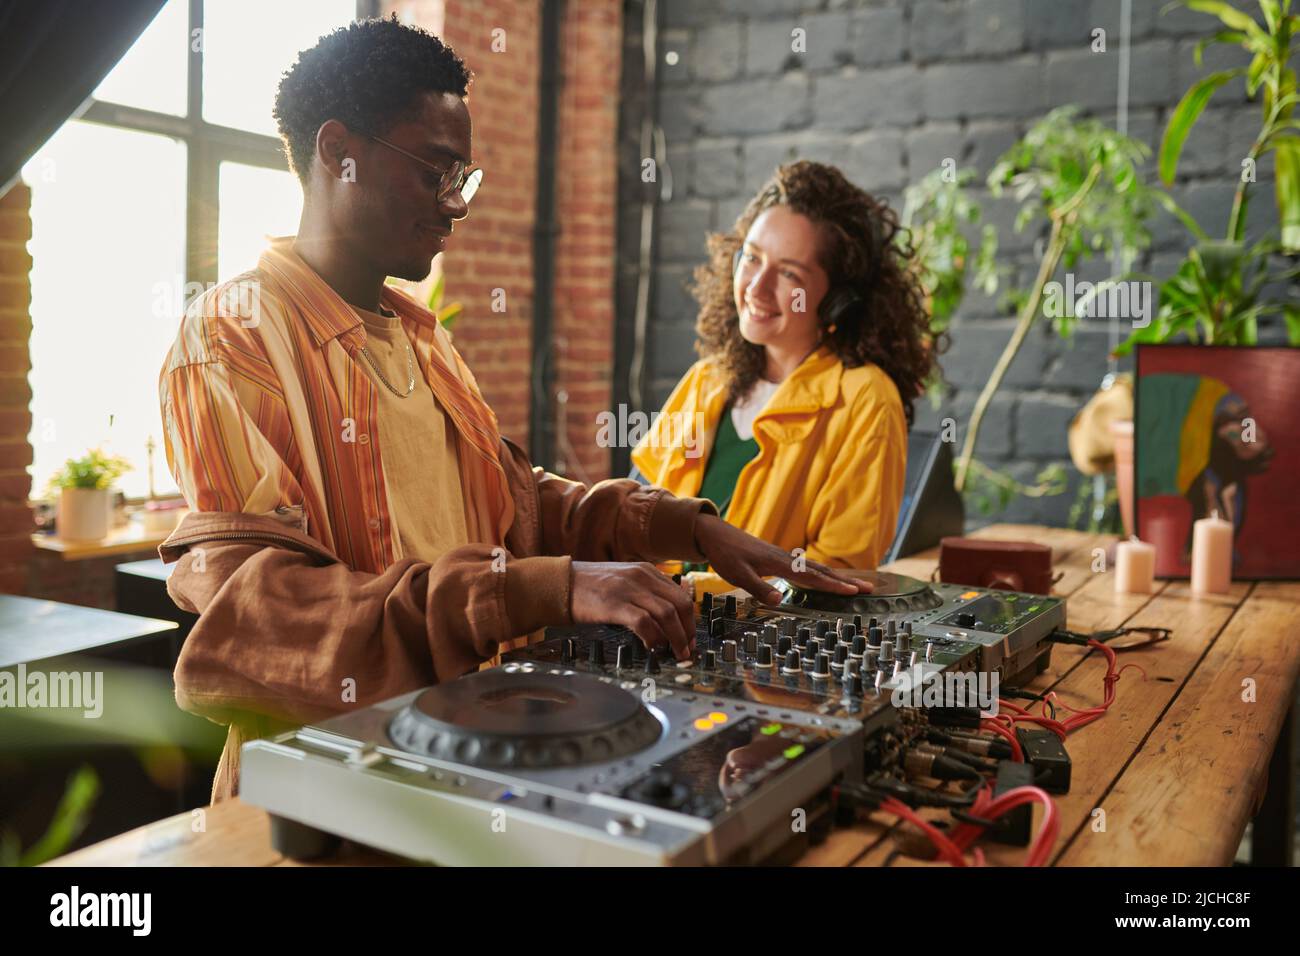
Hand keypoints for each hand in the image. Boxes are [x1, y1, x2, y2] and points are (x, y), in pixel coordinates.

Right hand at [571, 561, 695, 659]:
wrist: (559, 583)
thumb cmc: (589, 586)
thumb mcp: (623, 581)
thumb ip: (644, 592)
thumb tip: (665, 619)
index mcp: (646, 571)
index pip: (681, 595)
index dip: (690, 620)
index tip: (691, 638)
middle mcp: (641, 576)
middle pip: (680, 605)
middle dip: (688, 631)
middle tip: (687, 650)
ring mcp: (628, 589)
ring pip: (667, 614)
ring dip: (676, 638)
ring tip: (676, 654)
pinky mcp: (614, 604)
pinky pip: (644, 622)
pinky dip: (653, 637)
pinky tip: (653, 648)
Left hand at [692, 514, 871, 604]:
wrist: (715, 534)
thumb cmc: (725, 555)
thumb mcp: (737, 574)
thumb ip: (758, 588)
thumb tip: (778, 601)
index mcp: (779, 564)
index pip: (813, 577)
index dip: (834, 586)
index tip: (854, 592)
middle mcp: (786, 559)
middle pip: (822, 571)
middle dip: (846, 581)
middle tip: (870, 588)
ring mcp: (784, 557)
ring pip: (817, 568)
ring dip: (838, 577)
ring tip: (857, 585)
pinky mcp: (778, 558)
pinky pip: (807, 567)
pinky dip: (823, 573)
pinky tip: (826, 578)